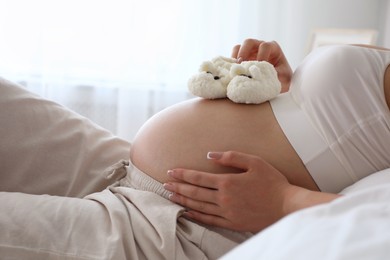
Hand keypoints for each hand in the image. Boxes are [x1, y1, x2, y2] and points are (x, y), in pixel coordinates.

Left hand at [163, 151, 292, 232]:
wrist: (287, 207)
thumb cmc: (272, 182)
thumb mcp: (255, 162)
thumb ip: (231, 157)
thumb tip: (210, 155)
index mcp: (228, 182)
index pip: (199, 178)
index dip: (183, 174)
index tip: (171, 171)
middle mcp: (224, 198)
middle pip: (195, 192)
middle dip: (178, 187)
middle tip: (164, 184)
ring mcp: (227, 212)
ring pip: (199, 206)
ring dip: (183, 200)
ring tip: (170, 196)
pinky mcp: (232, 223)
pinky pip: (209, 220)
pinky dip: (196, 215)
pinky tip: (187, 212)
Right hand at [231, 39, 291, 92]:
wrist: (278, 84)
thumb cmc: (283, 79)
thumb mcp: (283, 78)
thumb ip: (275, 76)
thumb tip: (263, 78)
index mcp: (273, 48)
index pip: (265, 46)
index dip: (262, 55)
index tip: (259, 66)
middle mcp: (260, 47)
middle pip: (249, 42)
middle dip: (244, 51)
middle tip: (241, 63)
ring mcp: (249, 52)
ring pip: (238, 48)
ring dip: (235, 57)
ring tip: (235, 68)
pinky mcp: (241, 60)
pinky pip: (233, 57)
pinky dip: (231, 63)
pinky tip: (232, 72)